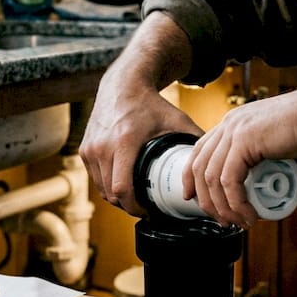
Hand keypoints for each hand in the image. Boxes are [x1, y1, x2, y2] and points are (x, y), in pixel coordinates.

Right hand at [80, 70, 199, 217]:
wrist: (123, 85)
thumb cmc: (150, 104)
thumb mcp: (176, 120)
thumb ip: (195, 140)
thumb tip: (212, 163)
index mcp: (124, 142)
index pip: (122, 189)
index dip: (134, 207)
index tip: (148, 211)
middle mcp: (103, 147)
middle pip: (111, 194)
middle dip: (127, 206)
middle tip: (145, 208)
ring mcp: (91, 148)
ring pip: (101, 189)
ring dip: (116, 198)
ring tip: (134, 199)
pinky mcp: (84, 149)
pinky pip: (94, 178)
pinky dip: (106, 185)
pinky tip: (121, 185)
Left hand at [185, 84, 296, 227]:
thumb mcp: (282, 149)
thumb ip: (269, 164)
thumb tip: (267, 186)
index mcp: (235, 123)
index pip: (200, 152)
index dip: (192, 179)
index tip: (196, 200)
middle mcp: (230, 124)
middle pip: (198, 167)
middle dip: (206, 200)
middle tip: (223, 221)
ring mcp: (235, 130)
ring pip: (212, 178)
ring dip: (224, 207)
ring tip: (241, 222)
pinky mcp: (245, 140)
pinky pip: (229, 180)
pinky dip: (236, 203)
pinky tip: (249, 214)